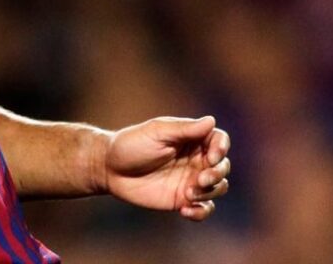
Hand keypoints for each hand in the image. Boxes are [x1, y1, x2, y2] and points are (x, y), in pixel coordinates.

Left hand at [102, 115, 230, 221]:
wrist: (110, 168)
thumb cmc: (131, 144)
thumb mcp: (157, 132)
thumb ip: (184, 129)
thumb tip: (211, 120)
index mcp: (191, 139)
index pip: (219, 140)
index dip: (221, 148)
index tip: (212, 157)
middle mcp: (195, 159)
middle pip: (223, 167)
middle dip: (217, 174)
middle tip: (200, 179)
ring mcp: (190, 180)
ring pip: (218, 188)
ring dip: (209, 192)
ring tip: (188, 194)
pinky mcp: (182, 199)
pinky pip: (204, 208)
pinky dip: (201, 211)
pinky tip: (185, 210)